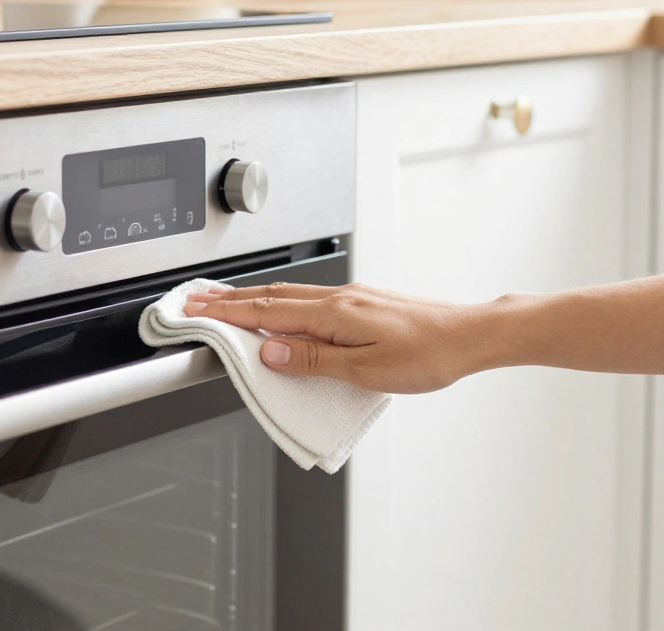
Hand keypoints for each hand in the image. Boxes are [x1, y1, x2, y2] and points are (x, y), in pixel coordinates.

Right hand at [184, 282, 500, 393]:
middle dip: (227, 299)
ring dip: (251, 298)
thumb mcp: (366, 369)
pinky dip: (280, 302)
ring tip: (224, 302)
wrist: (470, 336)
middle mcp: (338, 299)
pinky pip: (308, 299)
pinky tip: (279, 310)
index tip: (194, 311)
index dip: (225, 313)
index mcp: (333, 314)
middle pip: (270, 296)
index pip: (265, 312)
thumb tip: (270, 351)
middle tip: (193, 301)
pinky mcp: (362, 303)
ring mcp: (351, 298)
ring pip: (288, 295)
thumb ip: (313, 360)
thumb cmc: (428, 354)